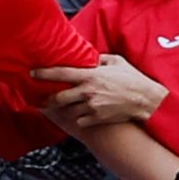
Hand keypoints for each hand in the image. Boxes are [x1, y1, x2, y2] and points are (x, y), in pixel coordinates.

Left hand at [36, 54, 168, 125]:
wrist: (146, 101)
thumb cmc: (132, 80)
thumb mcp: (116, 62)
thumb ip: (100, 59)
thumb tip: (91, 58)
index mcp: (90, 76)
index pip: (61, 73)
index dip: (44, 73)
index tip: (32, 73)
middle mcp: (88, 92)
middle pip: (58, 98)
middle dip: (48, 99)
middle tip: (42, 97)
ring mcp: (91, 108)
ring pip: (67, 111)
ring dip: (64, 109)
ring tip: (60, 106)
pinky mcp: (97, 120)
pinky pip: (80, 121)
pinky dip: (78, 118)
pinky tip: (80, 114)